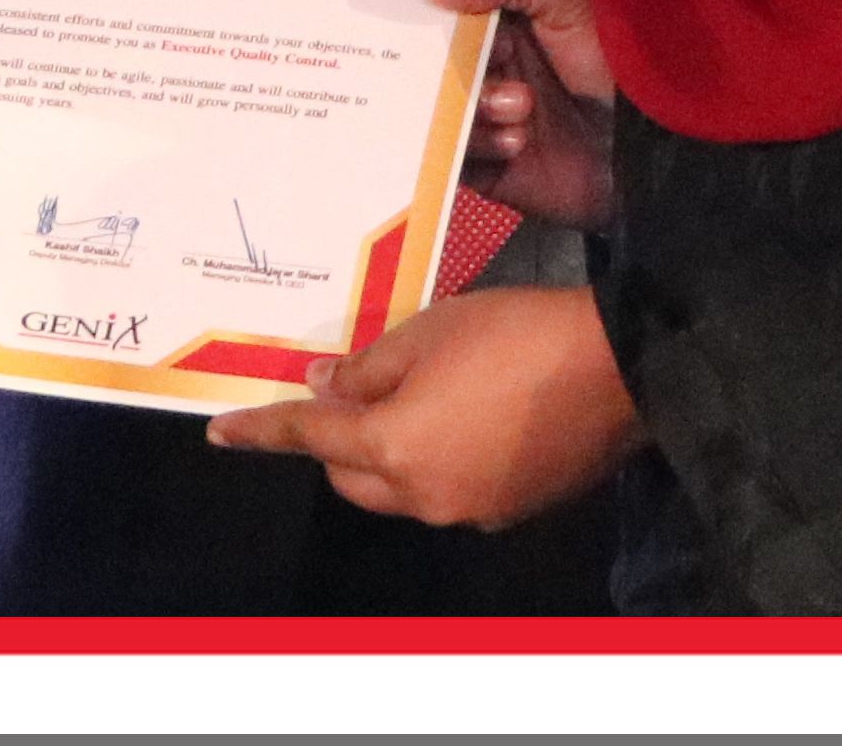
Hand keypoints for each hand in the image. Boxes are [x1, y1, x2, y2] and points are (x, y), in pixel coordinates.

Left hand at [204, 285, 640, 527]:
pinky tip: (466, 413)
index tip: (220, 432)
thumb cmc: (514, 334)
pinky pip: (449, 488)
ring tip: (416, 391)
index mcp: (394, 450)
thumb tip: (325, 387)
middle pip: (352, 475)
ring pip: (401, 487)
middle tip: (349, 384)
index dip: (262, 432)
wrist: (621, 365)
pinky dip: (438, 458)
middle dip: (338, 438)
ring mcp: (472, 510)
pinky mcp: (512, 509)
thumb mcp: (427, 331)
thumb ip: (366, 367)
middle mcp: (426, 496)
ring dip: (390, 450)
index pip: (310, 440)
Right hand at [429, 0, 617, 229]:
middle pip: (434, 68)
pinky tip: (518, 144)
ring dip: (476, 110)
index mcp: (498, 28)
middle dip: (453, 70)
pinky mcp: (489, 169)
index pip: (444, 18)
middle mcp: (487, 73)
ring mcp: (486, 122)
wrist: (653, 149)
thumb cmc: (616, 62)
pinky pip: (454, 159)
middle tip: (485, 70)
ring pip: (440, 113)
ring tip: (522, 111)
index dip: (429, 16)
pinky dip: (478, 147)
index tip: (416, 13)